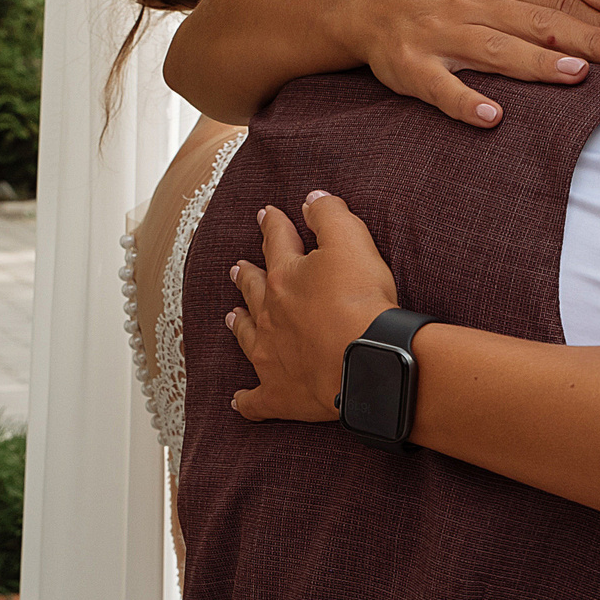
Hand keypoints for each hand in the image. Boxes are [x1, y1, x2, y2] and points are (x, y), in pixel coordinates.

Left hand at [229, 192, 399, 423]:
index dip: (273, 225)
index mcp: (285, 277)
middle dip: (246, 276)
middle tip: (238, 268)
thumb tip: (312, 199)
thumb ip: (330, 216)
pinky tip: (238, 401)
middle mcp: (269, 315)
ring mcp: (270, 356)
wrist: (367, 360)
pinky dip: (246, 401)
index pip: (276, 242)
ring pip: (246, 337)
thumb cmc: (361, 301)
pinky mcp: (279, 394)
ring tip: (232, 317)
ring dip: (239, 325)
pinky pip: (255, 401)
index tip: (267, 214)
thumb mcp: (352, 241)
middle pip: (253, 290)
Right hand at [345, 0, 599, 127]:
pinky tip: (491, 117)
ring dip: (537, 63)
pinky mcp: (412, 65)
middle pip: (539, 24)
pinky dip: (464, 101)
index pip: (560, 0)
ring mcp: (442, 34)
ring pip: (498, 51)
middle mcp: (473, 2)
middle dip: (588, 41)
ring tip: (578, 74)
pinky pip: (441, 87)